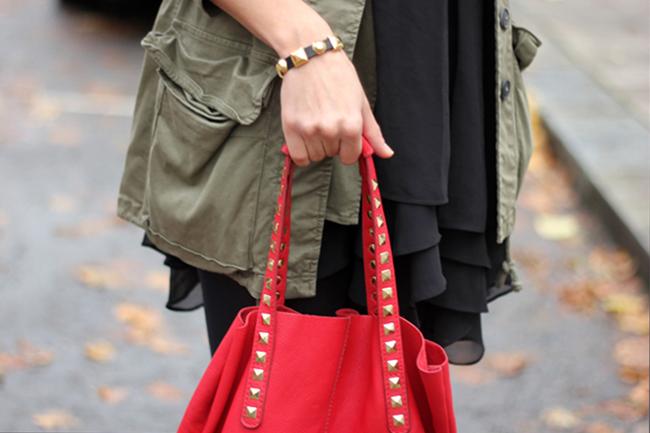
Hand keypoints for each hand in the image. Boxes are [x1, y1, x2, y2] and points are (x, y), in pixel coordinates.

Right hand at [279, 48, 393, 166]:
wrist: (311, 57)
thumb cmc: (339, 76)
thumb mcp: (361, 102)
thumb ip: (373, 132)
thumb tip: (387, 154)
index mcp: (351, 125)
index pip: (350, 157)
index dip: (347, 148)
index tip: (343, 136)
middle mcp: (331, 130)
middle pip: (332, 155)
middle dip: (331, 143)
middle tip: (327, 120)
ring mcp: (309, 129)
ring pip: (315, 156)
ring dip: (316, 146)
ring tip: (315, 122)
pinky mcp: (291, 127)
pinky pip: (299, 156)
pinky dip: (302, 152)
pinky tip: (305, 137)